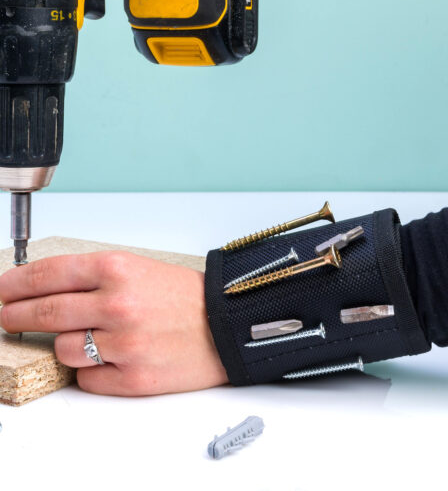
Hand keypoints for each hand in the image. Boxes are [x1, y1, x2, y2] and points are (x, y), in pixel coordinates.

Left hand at [0, 252, 227, 395]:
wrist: (225, 324)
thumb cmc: (185, 296)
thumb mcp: (139, 268)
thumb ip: (93, 278)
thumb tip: (46, 289)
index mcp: (118, 270)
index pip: (46, 274)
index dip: (14, 283)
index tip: (2, 290)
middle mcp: (117, 305)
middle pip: (43, 313)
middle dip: (15, 315)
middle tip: (8, 317)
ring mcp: (124, 343)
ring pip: (62, 349)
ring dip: (66, 345)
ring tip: (89, 339)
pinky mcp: (132, 377)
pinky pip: (87, 378)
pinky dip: (91, 370)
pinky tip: (111, 358)